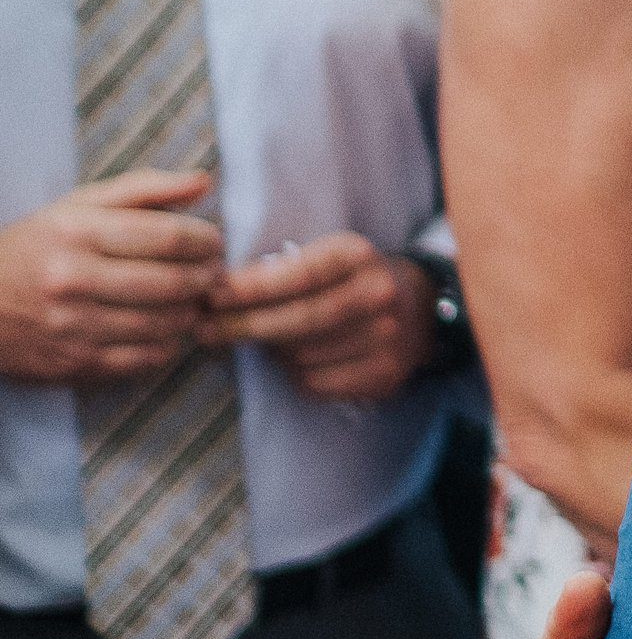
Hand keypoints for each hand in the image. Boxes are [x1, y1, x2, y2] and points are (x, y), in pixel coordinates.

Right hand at [0, 170, 224, 384]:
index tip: (212, 241)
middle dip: (207, 276)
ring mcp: (74, 325)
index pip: (168, 236)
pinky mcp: (77, 363)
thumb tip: (204, 181)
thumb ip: (143, 190)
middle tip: (213, 272)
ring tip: (192, 298)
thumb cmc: (34, 249)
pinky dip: (169, 343)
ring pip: (167, 323)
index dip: (205, 240)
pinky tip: (165, 328)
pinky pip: (148, 358)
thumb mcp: (76, 207)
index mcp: (76, 233)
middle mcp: (73, 279)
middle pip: (175, 282)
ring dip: (192, 311)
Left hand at [207, 233, 433, 400]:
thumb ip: (276, 271)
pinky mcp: (384, 373)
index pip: (298, 274)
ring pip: (300, 356)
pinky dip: (295, 375)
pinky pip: (316, 383)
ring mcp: (386, 337)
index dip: (250, 288)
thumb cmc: (347, 281)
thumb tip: (214, 296)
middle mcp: (378, 294)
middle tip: (204, 330)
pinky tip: (298, 360)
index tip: (210, 297)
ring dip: (272, 352)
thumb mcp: (322, 258)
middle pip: (297, 319)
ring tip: (268, 341)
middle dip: (243, 326)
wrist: (419, 309)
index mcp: (358, 255)